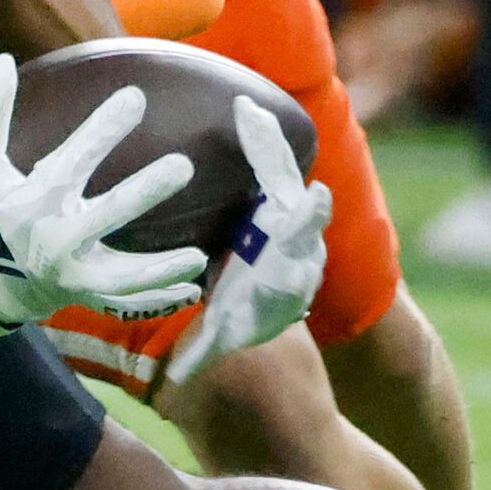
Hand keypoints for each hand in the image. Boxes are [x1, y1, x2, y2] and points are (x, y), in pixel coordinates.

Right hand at [0, 56, 207, 372]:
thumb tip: (4, 61)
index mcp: (32, 201)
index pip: (74, 159)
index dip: (105, 128)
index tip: (136, 97)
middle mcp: (55, 238)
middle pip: (108, 214)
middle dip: (145, 191)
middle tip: (183, 166)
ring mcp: (70, 273)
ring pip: (121, 274)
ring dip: (160, 267)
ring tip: (199, 257)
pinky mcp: (79, 294)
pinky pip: (121, 301)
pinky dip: (154, 297)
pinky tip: (191, 288)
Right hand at [161, 96, 333, 387]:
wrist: (275, 295)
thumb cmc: (248, 314)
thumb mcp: (227, 334)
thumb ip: (204, 352)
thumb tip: (176, 380)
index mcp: (286, 276)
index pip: (297, 259)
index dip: (303, 231)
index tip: (313, 203)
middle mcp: (298, 243)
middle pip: (305, 217)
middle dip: (306, 205)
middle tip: (304, 178)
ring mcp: (291, 215)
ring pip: (286, 178)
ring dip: (273, 148)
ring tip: (253, 116)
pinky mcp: (277, 195)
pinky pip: (271, 161)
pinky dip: (262, 136)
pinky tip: (245, 109)